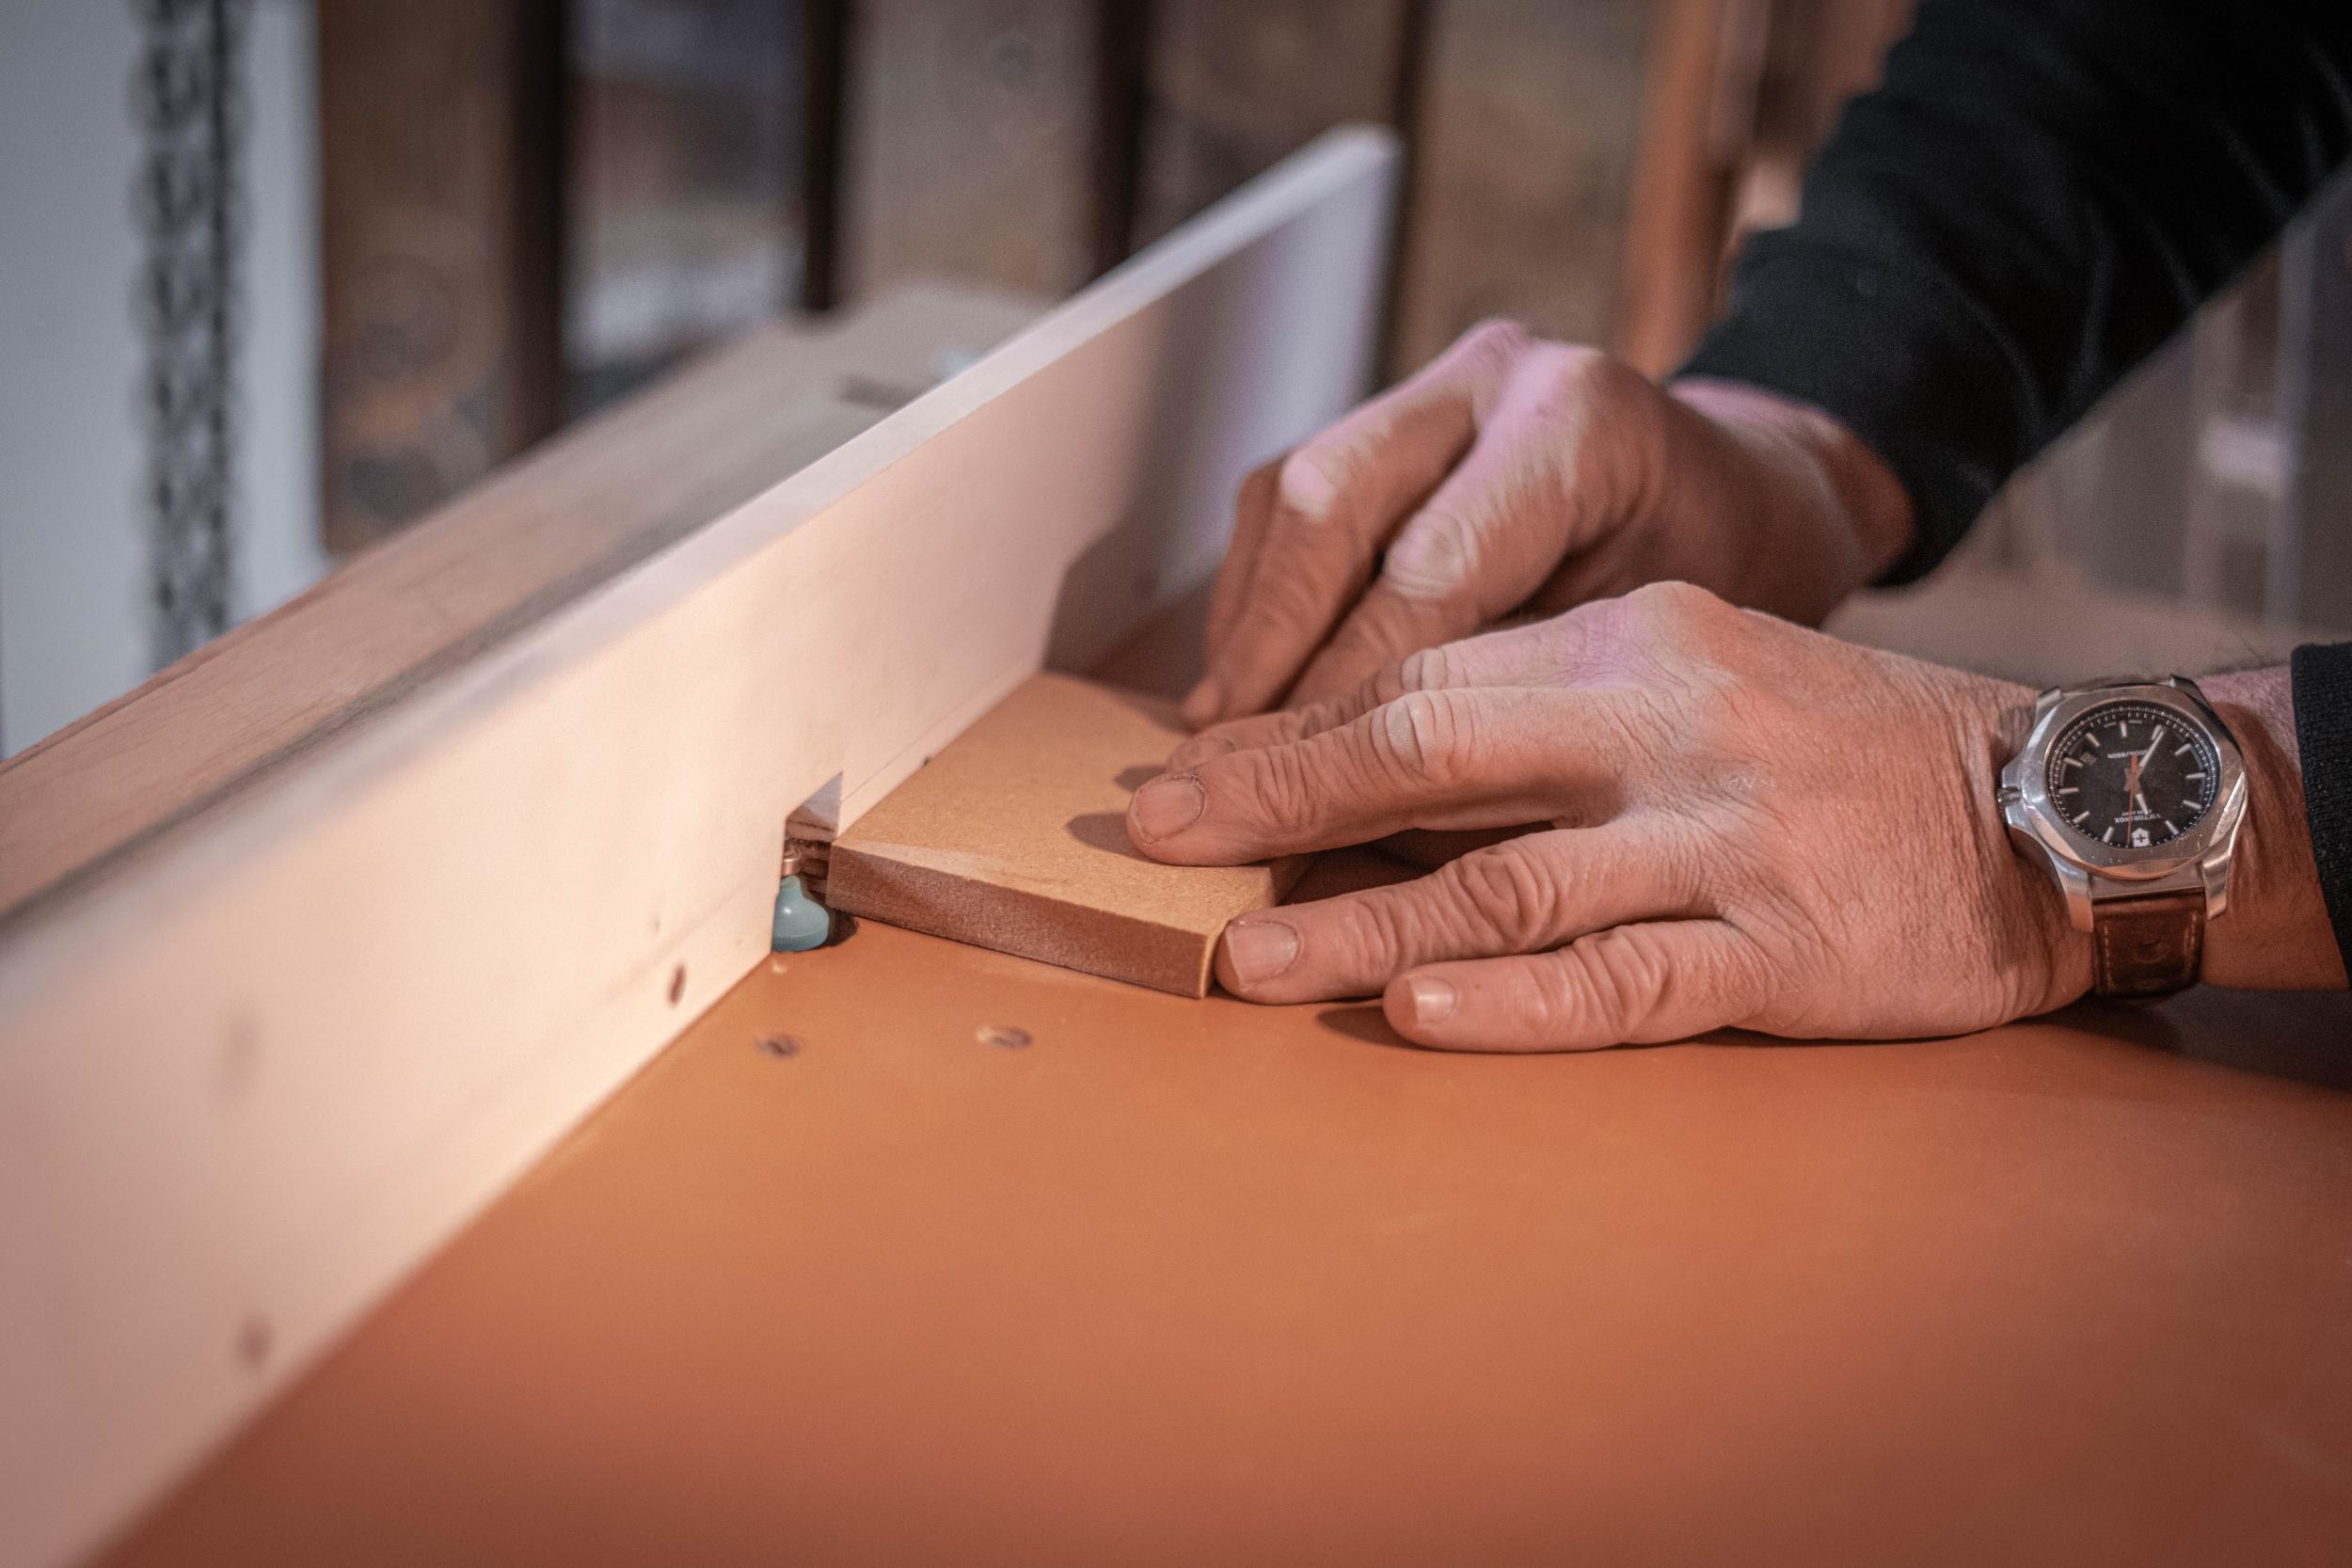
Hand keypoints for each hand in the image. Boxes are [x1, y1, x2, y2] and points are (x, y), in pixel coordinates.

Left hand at [1131, 582, 2092, 1050]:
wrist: (2051, 799)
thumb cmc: (1841, 746)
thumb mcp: (1699, 674)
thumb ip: (1552, 709)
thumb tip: (1373, 762)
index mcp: (1634, 641)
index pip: (1426, 681)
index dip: (1294, 736)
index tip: (1188, 777)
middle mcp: (1667, 724)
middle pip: (1435, 753)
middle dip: (1282, 800)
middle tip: (1160, 839)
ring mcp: (1726, 839)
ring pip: (1509, 879)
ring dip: (1364, 923)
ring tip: (1247, 956)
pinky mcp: (1785, 950)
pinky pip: (1630, 979)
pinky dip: (1520, 1002)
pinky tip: (1426, 1017)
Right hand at [1182, 320, 1914, 727]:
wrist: (1754, 499)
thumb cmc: (1730, 590)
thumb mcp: (1659, 652)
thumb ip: (1529, 699)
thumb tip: (1384, 807)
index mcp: (1580, 424)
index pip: (1429, 566)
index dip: (1350, 686)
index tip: (1298, 788)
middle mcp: (1494, 379)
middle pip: (1330, 500)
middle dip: (1266, 645)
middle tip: (1225, 761)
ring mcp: (1436, 386)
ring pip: (1290, 493)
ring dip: (1245, 623)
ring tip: (1219, 738)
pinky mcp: (1393, 418)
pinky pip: (1289, 500)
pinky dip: (1258, 598)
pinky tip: (1245, 690)